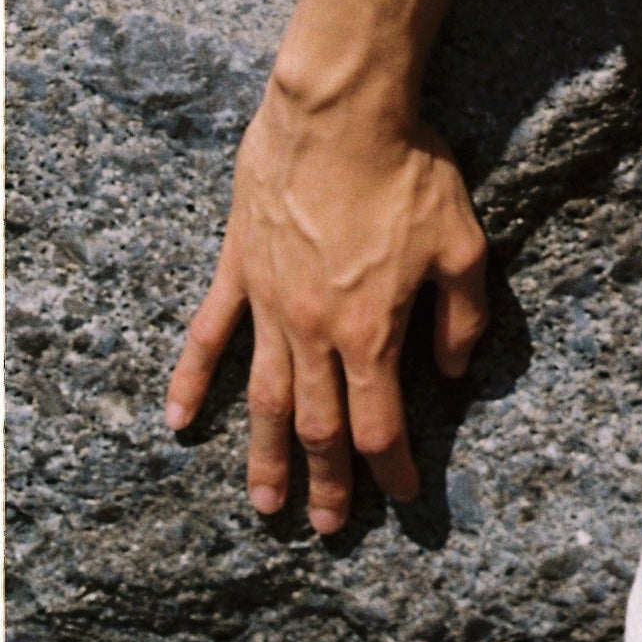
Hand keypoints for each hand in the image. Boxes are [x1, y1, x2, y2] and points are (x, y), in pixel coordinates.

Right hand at [165, 76, 488, 533]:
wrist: (341, 113)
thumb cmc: (408, 171)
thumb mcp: (462, 244)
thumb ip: (461, 316)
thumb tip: (451, 371)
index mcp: (373, 331)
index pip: (381, 422)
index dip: (393, 467)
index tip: (405, 495)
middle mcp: (315, 332)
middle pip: (317, 426)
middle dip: (328, 481)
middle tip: (329, 528)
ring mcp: (270, 305)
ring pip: (263, 399)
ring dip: (264, 456)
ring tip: (266, 504)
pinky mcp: (239, 271)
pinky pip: (208, 336)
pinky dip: (191, 381)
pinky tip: (179, 421)